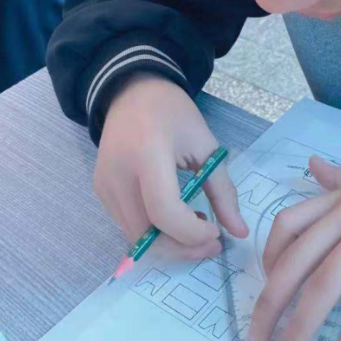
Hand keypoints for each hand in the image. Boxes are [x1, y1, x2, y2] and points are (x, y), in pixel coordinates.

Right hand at [96, 74, 248, 258]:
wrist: (133, 93)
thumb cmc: (174, 114)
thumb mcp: (206, 145)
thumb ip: (223, 190)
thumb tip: (240, 232)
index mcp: (147, 155)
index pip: (164, 212)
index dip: (192, 232)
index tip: (216, 231)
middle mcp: (118, 174)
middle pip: (146, 234)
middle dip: (182, 248)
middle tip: (211, 244)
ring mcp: (104, 185)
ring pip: (135, 237)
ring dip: (168, 244)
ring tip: (196, 228)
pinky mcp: (100, 192)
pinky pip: (128, 226)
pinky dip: (153, 233)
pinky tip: (175, 219)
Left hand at [248, 147, 340, 340]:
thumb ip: (338, 178)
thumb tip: (311, 164)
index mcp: (338, 197)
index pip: (286, 224)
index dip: (269, 257)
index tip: (266, 286)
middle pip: (296, 261)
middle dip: (269, 303)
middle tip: (255, 339)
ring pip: (325, 282)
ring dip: (300, 326)